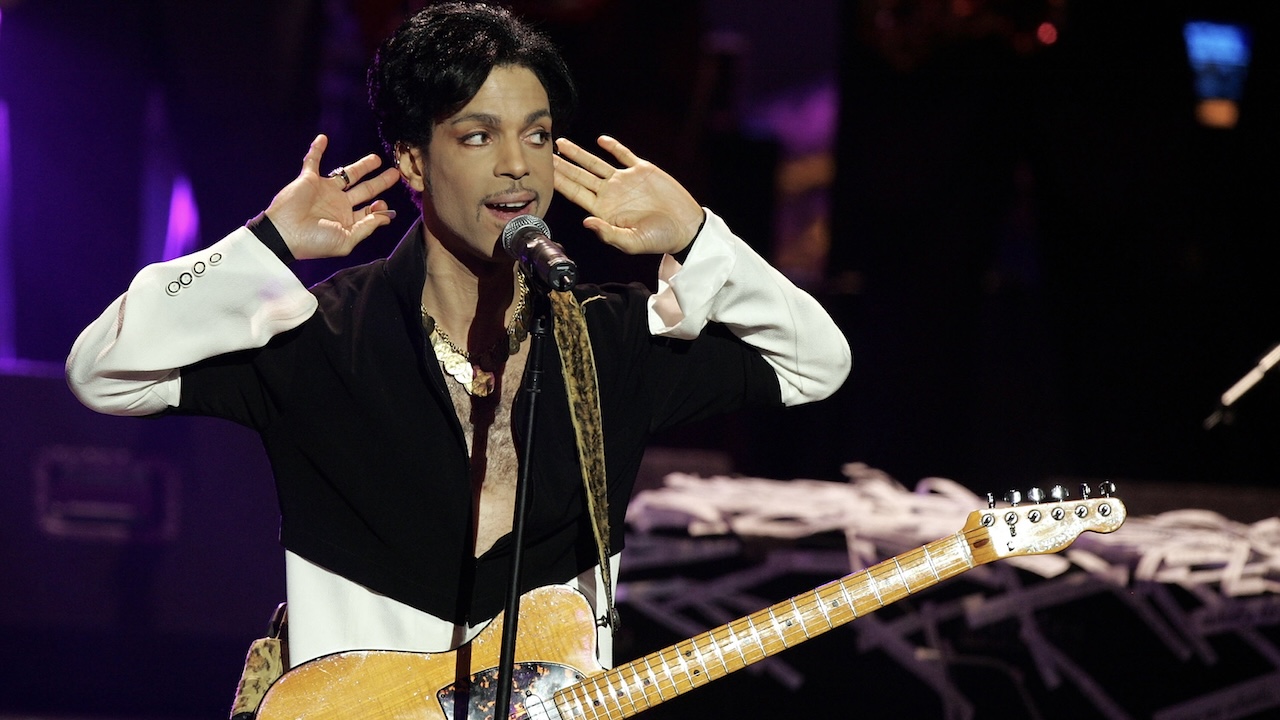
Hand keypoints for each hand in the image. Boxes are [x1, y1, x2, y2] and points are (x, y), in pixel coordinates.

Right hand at [264, 134, 400, 259]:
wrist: (285, 234)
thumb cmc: (314, 242)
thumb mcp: (346, 239)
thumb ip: (366, 227)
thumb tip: (386, 216)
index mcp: (346, 220)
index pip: (369, 210)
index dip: (380, 207)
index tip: (383, 204)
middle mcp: (338, 204)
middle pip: (364, 190)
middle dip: (380, 182)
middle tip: (395, 173)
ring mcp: (324, 190)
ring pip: (347, 174)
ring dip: (361, 166)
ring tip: (376, 159)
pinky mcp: (309, 179)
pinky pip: (313, 161)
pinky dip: (317, 149)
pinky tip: (323, 139)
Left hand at [554, 136, 704, 255]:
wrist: (685, 227)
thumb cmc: (659, 240)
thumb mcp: (632, 242)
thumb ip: (608, 233)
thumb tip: (586, 222)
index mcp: (605, 210)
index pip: (576, 194)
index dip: (560, 183)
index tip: (544, 173)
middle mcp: (610, 194)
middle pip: (580, 176)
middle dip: (562, 166)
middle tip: (543, 154)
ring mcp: (625, 181)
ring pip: (596, 164)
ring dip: (578, 154)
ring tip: (561, 144)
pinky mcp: (642, 170)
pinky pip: (624, 155)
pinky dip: (613, 147)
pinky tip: (600, 140)